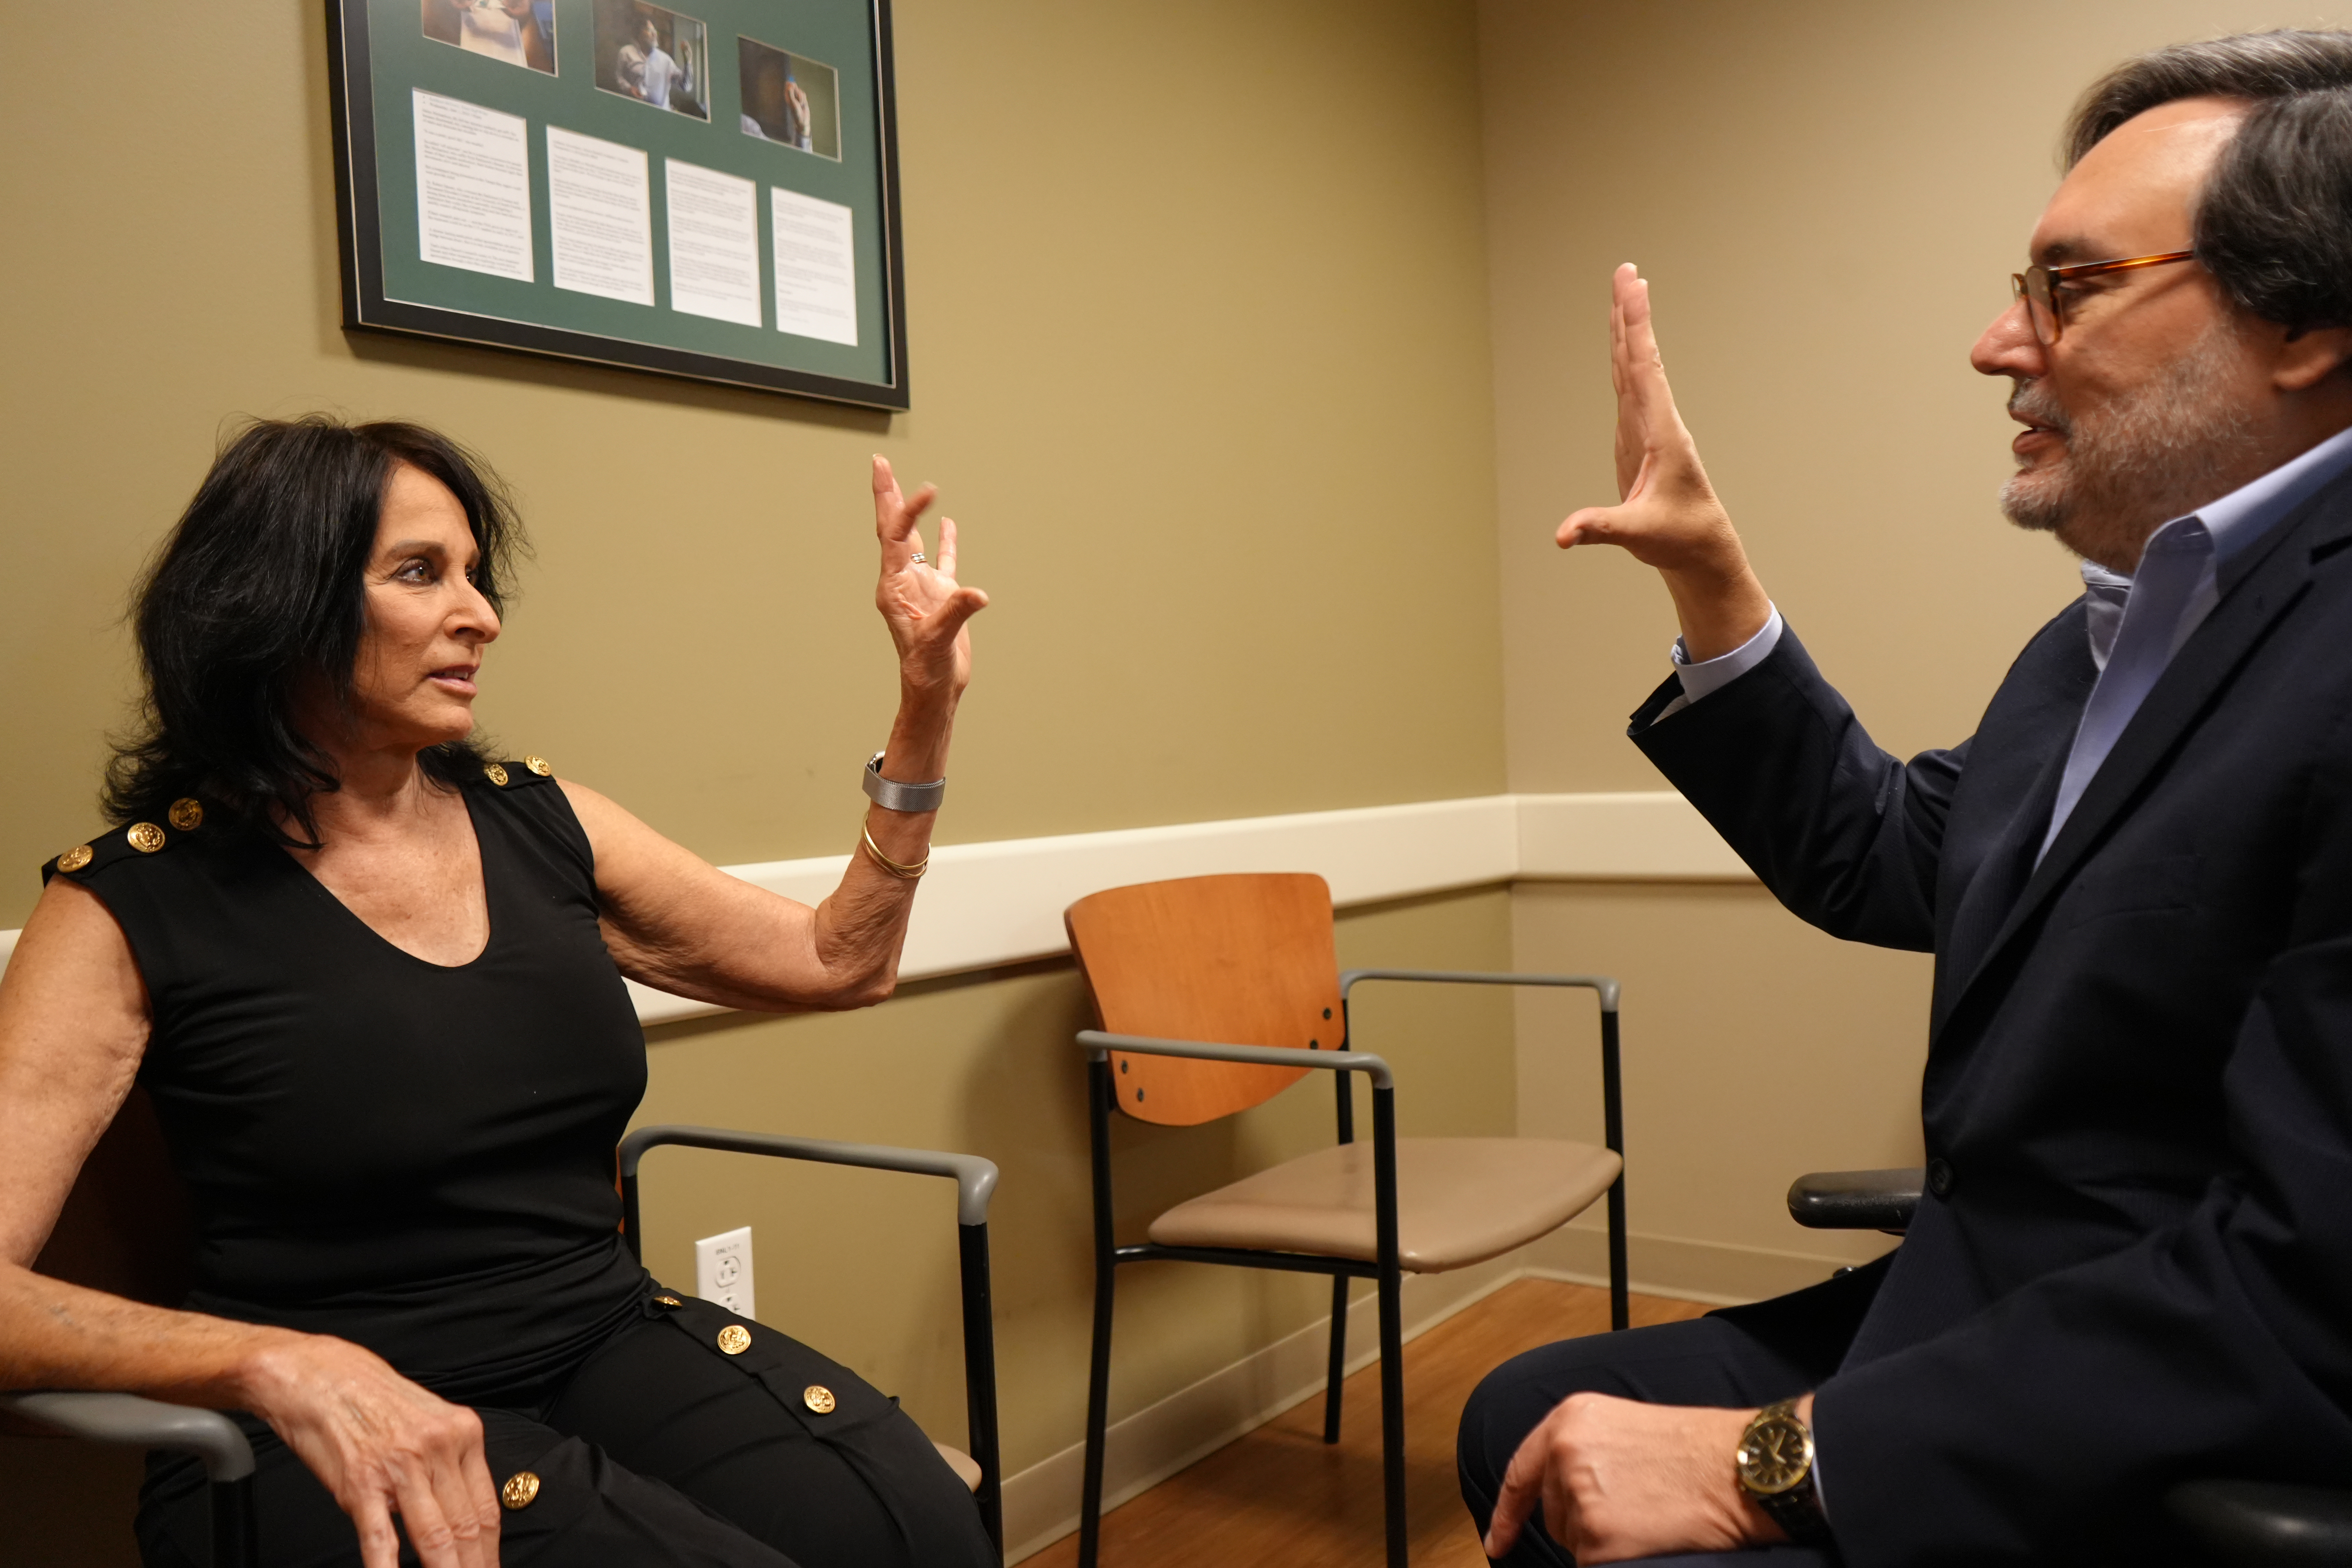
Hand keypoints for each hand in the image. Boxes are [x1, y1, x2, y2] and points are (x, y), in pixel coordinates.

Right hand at [243, 1333, 500, 1567]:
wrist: (321, 1375)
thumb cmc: (372, 1400)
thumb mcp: (429, 1421)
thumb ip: (449, 1462)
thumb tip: (464, 1509)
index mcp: (461, 1434)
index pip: (486, 1507)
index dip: (491, 1549)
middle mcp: (438, 1448)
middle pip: (467, 1526)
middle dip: (475, 1567)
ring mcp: (400, 1467)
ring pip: (436, 1536)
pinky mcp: (361, 1483)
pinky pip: (381, 1537)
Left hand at [788, 81, 810, 123]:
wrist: (802, 118)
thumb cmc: (795, 111)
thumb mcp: (792, 102)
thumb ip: (791, 93)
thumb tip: (790, 85)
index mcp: (787, 96)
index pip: (787, 87)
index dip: (790, 84)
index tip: (792, 84)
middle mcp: (791, 96)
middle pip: (794, 87)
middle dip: (796, 90)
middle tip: (797, 95)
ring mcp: (797, 97)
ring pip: (799, 91)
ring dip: (800, 96)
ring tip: (800, 103)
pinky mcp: (802, 98)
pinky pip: (803, 94)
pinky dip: (803, 98)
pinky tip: (802, 103)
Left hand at [871, 455, 987, 704]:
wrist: (934, 689)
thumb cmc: (926, 669)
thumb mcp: (937, 640)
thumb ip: (956, 613)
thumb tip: (977, 594)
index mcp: (893, 586)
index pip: (896, 537)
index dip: (909, 511)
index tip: (928, 491)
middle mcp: (903, 580)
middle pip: (893, 529)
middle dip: (887, 496)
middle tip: (879, 462)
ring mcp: (922, 585)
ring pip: (914, 539)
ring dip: (910, 511)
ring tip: (908, 485)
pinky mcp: (941, 596)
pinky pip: (943, 560)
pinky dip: (944, 541)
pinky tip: (948, 523)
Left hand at [1483, 1392, 1780, 1563]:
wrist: (1741, 1469)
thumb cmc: (1698, 1450)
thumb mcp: (1626, 1428)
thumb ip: (1585, 1452)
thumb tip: (1564, 1495)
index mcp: (1570, 1420)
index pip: (1521, 1473)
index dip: (1506, 1513)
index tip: (1496, 1541)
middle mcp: (1564, 1454)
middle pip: (1555, 1514)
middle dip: (1585, 1522)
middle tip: (1637, 1508)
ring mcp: (1579, 1497)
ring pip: (1576, 1543)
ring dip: (1604, 1541)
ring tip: (1650, 1515)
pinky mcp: (1598, 1538)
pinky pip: (1595, 1564)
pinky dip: (1618, 1561)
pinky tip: (1650, 1537)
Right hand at [1558, 264, 1770, 661]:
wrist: (1699, 549)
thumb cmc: (1677, 538)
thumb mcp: (1638, 535)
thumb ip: (1601, 528)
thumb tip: (1563, 535)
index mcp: (1661, 433)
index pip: (1645, 370)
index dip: (1637, 328)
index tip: (1633, 288)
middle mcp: (1656, 421)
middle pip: (1639, 357)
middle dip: (1631, 313)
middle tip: (1626, 271)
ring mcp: (1646, 428)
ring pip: (1634, 368)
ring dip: (1627, 330)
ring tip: (1623, 292)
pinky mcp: (1636, 438)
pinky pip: (1628, 386)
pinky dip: (1622, 357)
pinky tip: (1619, 341)